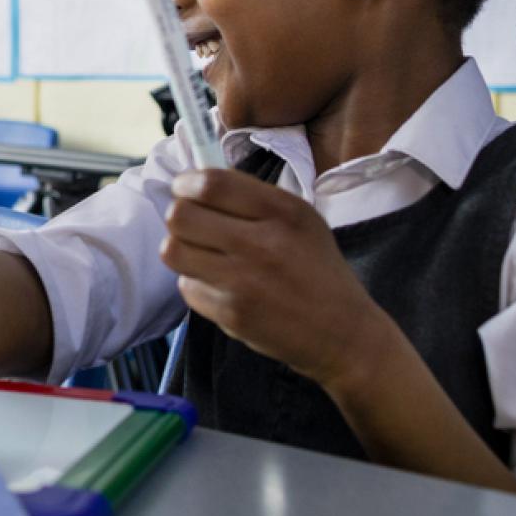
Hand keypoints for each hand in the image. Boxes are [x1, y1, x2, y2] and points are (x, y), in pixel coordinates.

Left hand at [160, 168, 393, 390]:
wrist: (342, 333)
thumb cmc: (317, 269)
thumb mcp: (301, 219)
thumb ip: (253, 198)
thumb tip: (197, 182)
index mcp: (282, 211)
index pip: (211, 184)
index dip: (186, 183)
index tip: (184, 189)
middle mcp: (261, 243)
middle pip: (180, 216)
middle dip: (180, 217)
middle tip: (193, 225)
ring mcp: (243, 281)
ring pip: (173, 251)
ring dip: (182, 250)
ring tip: (201, 254)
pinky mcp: (231, 314)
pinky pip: (188, 288)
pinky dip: (197, 284)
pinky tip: (219, 285)